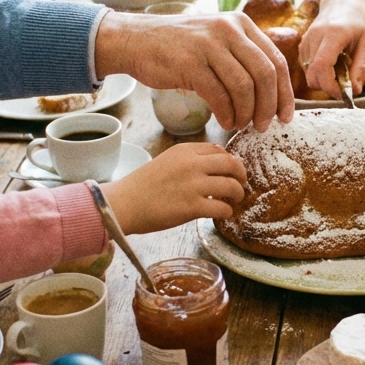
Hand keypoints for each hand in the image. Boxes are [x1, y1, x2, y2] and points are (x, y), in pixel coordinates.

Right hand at [94, 11, 292, 131]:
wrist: (136, 40)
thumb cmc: (181, 47)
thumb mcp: (217, 40)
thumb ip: (244, 57)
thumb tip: (274, 93)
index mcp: (241, 24)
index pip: (276, 60)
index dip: (285, 93)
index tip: (286, 116)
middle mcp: (228, 29)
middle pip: (264, 74)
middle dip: (269, 106)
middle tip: (263, 126)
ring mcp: (208, 44)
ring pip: (244, 86)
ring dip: (246, 113)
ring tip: (240, 124)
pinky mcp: (190, 62)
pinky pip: (219, 94)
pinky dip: (226, 113)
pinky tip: (225, 121)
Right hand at [101, 143, 246, 233]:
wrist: (123, 204)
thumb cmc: (142, 186)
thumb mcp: (167, 161)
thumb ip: (190, 161)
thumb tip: (215, 168)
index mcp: (185, 150)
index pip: (219, 150)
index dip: (230, 161)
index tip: (231, 171)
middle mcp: (192, 164)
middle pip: (232, 164)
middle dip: (241, 175)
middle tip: (241, 185)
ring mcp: (193, 185)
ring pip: (231, 186)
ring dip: (237, 195)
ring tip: (234, 200)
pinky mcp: (192, 207)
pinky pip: (222, 208)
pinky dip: (227, 212)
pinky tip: (222, 214)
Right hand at [301, 0, 364, 96]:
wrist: (343, 1)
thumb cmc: (359, 22)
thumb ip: (361, 67)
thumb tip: (355, 91)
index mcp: (333, 34)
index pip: (322, 66)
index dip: (330, 86)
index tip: (344, 94)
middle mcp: (315, 37)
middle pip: (312, 75)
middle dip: (328, 87)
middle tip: (345, 85)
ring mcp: (306, 40)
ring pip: (309, 74)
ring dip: (324, 80)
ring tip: (341, 69)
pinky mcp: (302, 45)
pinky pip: (307, 68)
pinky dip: (319, 73)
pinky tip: (332, 63)